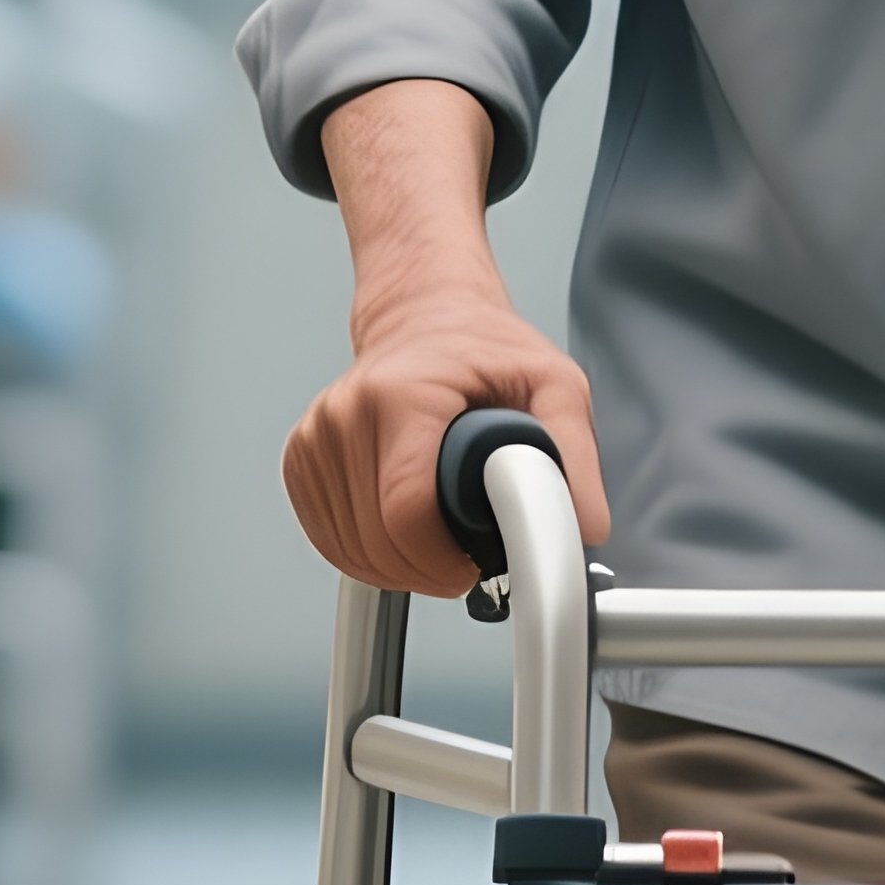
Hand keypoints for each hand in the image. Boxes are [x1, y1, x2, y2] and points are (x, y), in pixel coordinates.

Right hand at [282, 284, 610, 594]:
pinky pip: (329, 541)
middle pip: (378, 542)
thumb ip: (574, 454)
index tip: (476, 563)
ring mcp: (314, 438)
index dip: (443, 559)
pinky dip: (368, 554)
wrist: (427, 315)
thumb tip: (585, 525)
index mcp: (402, 394)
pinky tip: (405, 532)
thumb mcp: (554, 384)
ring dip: (400, 566)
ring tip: (443, 533)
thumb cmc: (484, 348)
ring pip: (351, 551)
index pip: (406, 514)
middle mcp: (346, 414)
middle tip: (470, 551)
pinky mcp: (299, 459)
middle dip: (429, 568)